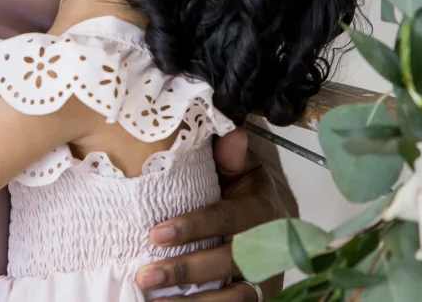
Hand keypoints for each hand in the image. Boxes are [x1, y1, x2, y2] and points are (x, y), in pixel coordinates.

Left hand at [136, 127, 281, 300]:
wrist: (275, 224)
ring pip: (234, 297)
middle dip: (185, 270)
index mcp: (261, 209)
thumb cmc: (245, 191)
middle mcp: (268, 247)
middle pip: (228, 262)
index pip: (226, 218)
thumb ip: (230, 156)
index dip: (192, 227)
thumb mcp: (242, 168)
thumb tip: (233, 136)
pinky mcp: (258, 296)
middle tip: (145, 275)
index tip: (155, 234)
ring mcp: (265, 277)